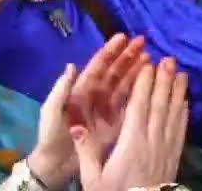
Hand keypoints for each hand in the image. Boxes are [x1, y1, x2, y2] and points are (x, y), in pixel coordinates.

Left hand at [29, 35, 150, 189]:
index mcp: (80, 89)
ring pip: (124, 83)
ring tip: (149, 56)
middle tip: (142, 42)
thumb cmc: (51, 135)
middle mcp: (96, 94)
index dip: (110, 52)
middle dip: (127, 56)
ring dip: (136, 69)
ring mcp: (107, 107)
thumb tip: (72, 65)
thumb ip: (61, 89)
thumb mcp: (52, 110)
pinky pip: (129, 101)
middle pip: (114, 71)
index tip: (122, 37)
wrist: (57, 163)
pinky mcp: (116, 121)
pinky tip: (149, 79)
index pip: (98, 67)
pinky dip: (139, 89)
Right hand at [71, 58, 188, 190]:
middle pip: (159, 106)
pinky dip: (184, 114)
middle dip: (164, 81)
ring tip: (182, 72)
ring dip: (178, 92)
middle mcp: (152, 141)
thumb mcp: (92, 178)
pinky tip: (186, 102)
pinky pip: (181, 131)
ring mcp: (166, 148)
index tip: (148, 65)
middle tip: (169, 58)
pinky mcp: (175, 156)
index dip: (144, 85)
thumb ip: (85, 150)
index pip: (139, 108)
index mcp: (131, 143)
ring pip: (173, 114)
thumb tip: (75, 125)